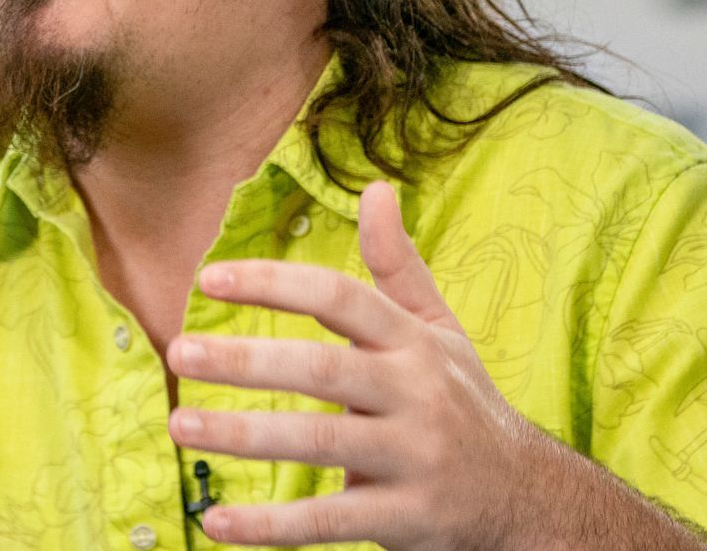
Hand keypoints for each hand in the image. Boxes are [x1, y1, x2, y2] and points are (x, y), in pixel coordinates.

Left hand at [164, 181, 534, 548]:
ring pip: (320, 442)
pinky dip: (272, 527)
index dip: (275, 284)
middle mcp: (417, 393)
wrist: (527, 497)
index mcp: (414, 341)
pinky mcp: (406, 517)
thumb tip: (377, 189)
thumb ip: (399, 266)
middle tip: (179, 353)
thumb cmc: (462, 402)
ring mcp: (414, 457)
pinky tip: (217, 523)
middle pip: (323, 368)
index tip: (209, 280)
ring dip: (244, 435)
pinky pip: (331, 520)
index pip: (339, 298)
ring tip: (181, 425)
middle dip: (247, 360)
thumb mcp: (440, 330)